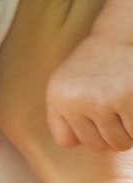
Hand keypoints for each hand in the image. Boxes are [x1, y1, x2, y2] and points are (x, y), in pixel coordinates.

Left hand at [46, 31, 132, 150]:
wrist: (119, 36)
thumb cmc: (95, 66)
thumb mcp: (67, 85)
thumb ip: (65, 116)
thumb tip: (75, 146)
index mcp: (57, 97)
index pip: (66, 141)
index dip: (83, 133)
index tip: (92, 115)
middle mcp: (75, 99)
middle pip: (96, 145)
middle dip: (109, 134)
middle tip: (115, 110)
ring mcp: (102, 100)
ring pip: (118, 143)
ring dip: (128, 133)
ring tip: (125, 108)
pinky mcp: (127, 99)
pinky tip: (132, 104)